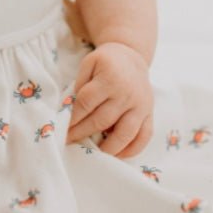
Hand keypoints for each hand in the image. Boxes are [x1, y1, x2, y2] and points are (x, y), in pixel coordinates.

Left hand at [65, 41, 153, 157]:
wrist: (132, 57)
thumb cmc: (106, 62)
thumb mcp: (89, 62)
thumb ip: (80, 83)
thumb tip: (72, 109)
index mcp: (110, 78)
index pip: (87, 102)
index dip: (73, 117)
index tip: (63, 128)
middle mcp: (127, 93)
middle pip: (102, 120)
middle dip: (83, 133)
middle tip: (69, 141)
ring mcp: (141, 105)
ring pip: (125, 133)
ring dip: (108, 148)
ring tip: (94, 154)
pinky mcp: (150, 114)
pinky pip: (144, 137)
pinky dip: (132, 150)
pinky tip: (118, 154)